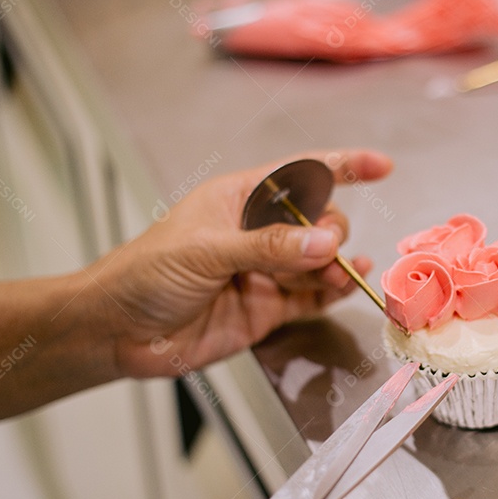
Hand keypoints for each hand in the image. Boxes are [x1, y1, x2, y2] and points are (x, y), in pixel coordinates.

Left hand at [93, 149, 392, 378]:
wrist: (116, 333)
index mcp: (239, 200)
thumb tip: (323, 243)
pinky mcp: (267, 309)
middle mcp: (258, 233)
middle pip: (318, 221)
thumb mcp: (205, 251)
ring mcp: (265, 272)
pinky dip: (333, 293)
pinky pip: (312, 298)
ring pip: (319, 260)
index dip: (343, 166)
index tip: (381, 166)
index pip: (301, 174)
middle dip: (332, 231)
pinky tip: (348, 285)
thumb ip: (268, 248)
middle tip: (327, 249)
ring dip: (336, 264)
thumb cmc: (144, 275)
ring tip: (339, 272)